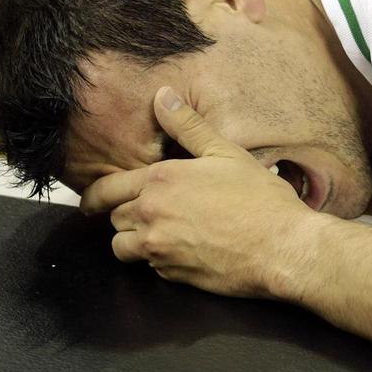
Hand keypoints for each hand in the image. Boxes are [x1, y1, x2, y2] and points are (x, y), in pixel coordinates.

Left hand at [81, 86, 321, 297]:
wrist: (282, 248)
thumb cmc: (259, 199)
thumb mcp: (224, 152)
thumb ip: (187, 125)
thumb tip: (162, 96)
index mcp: (160, 181)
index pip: (107, 190)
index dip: (94, 196)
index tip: (89, 201)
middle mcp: (151, 216)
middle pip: (115, 219)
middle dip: (125, 215)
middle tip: (146, 211)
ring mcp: (160, 249)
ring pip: (124, 248)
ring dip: (134, 241)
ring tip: (159, 232)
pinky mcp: (173, 275)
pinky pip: (151, 268)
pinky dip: (160, 259)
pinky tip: (186, 248)